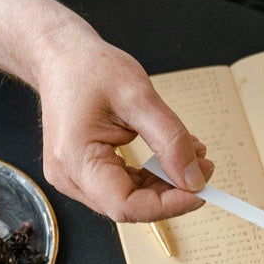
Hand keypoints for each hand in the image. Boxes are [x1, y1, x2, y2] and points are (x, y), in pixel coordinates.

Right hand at [34, 34, 213, 222]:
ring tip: (192, 157)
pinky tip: (172, 158)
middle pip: (130, 206)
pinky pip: (125, 186)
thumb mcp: (138, 96)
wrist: (61, 58)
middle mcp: (70, 176)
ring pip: (131, 199)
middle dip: (172, 192)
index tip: (199, 191)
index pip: (125, 205)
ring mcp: (75, 177)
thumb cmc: (88, 69)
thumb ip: (170, 139)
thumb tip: (193, 179)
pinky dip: (152, 176)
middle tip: (203, 168)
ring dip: (166, 184)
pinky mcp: (85, 173)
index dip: (167, 206)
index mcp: (75, 159)